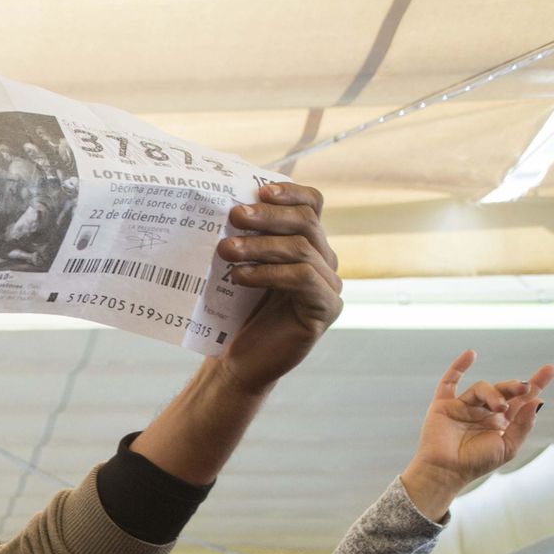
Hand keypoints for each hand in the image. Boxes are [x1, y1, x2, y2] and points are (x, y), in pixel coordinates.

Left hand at [214, 183, 343, 394]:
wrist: (240, 362)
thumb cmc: (237, 314)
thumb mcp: (240, 267)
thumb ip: (243, 238)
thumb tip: (224, 202)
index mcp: (307, 244)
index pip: (312, 205)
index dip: (291, 193)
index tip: (260, 191)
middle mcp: (324, 261)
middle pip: (306, 223)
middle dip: (267, 217)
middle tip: (233, 216)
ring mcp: (329, 286)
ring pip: (302, 249)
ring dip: (260, 246)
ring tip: (225, 250)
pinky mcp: (325, 310)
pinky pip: (303, 280)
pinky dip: (269, 273)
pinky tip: (240, 277)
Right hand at [399, 350, 553, 519]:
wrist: (446, 471)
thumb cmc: (475, 463)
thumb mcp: (507, 446)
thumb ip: (522, 424)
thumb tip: (536, 401)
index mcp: (500, 422)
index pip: (520, 399)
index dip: (535, 384)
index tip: (549, 370)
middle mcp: (483, 412)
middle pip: (503, 389)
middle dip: (515, 386)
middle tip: (524, 387)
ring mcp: (463, 407)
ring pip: (482, 388)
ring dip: (493, 393)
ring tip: (498, 407)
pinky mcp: (444, 405)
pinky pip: (449, 382)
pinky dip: (458, 367)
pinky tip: (471, 354)